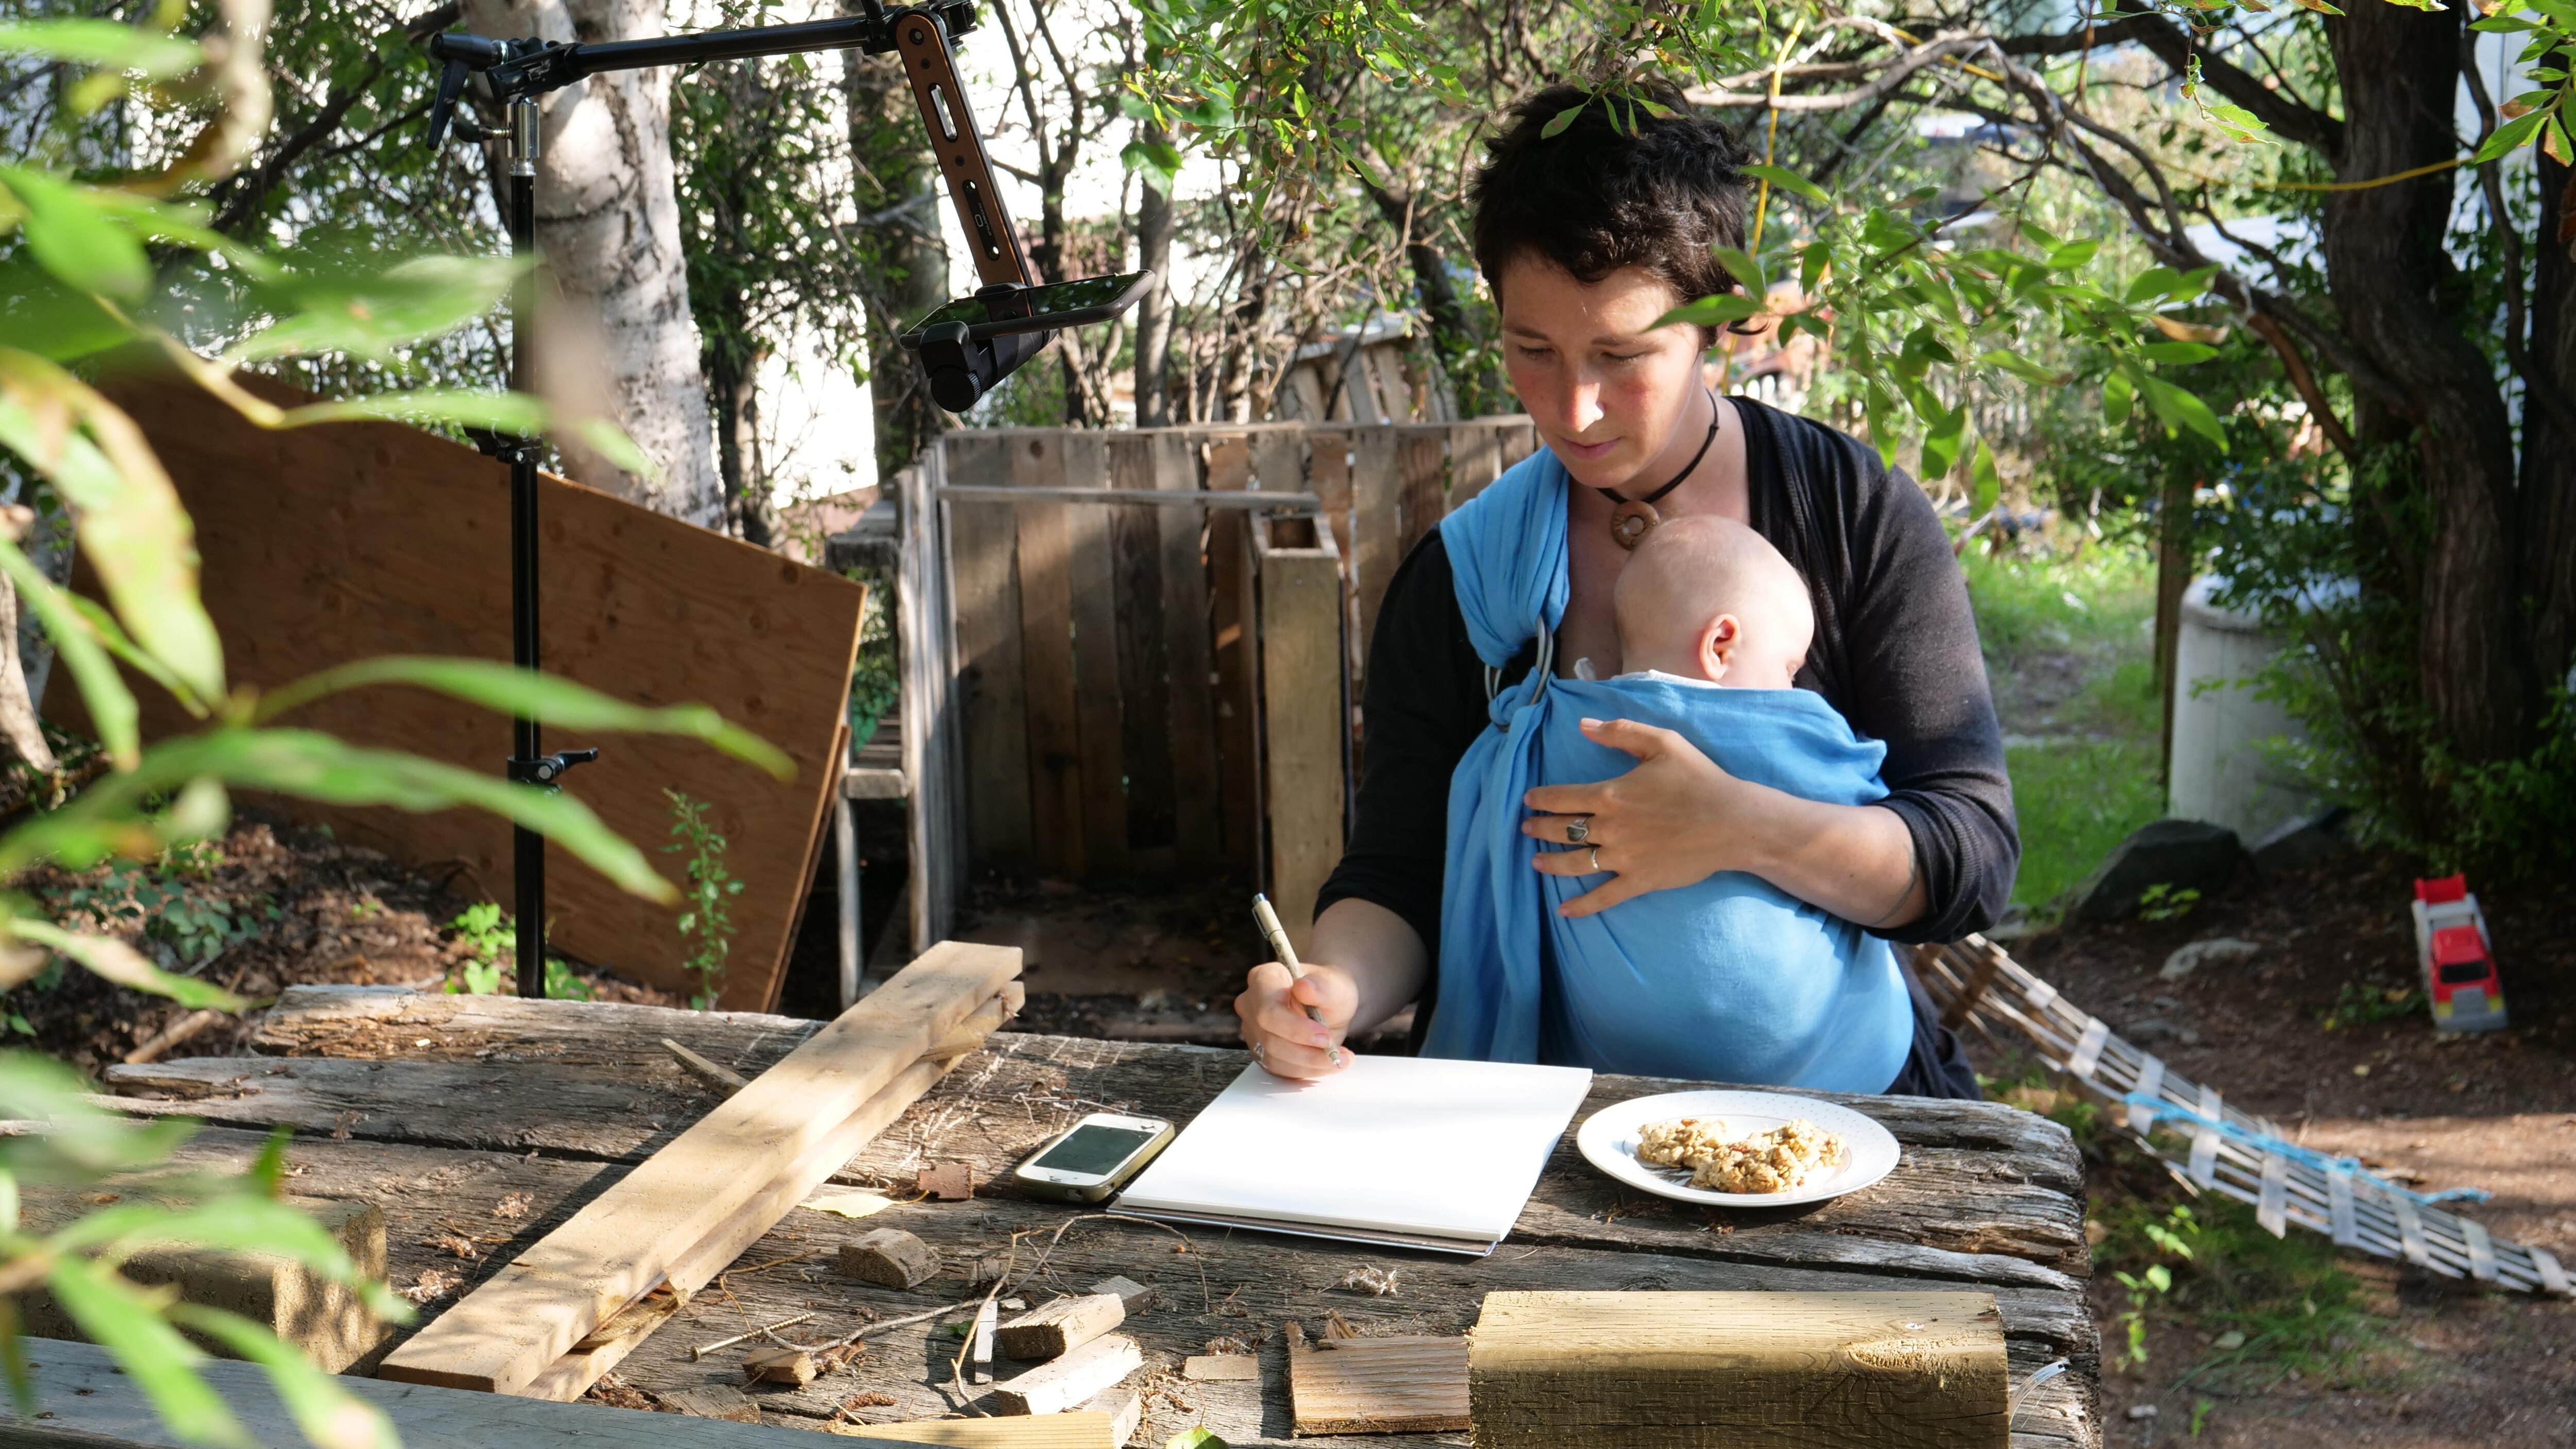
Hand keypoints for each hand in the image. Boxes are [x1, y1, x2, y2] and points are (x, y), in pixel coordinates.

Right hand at [1233, 959, 1356, 1078]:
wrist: (1328, 1005)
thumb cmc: (1328, 990)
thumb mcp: (1335, 984)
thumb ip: (1322, 985)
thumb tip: (1304, 987)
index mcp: (1263, 979)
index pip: (1267, 1009)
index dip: (1295, 1028)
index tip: (1325, 1035)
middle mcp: (1251, 1005)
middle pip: (1269, 1038)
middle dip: (1306, 1051)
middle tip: (1335, 1051)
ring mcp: (1253, 1030)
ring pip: (1274, 1058)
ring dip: (1310, 1063)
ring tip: (1339, 1058)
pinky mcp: (1261, 1051)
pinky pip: (1279, 1069)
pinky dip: (1307, 1070)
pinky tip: (1327, 1063)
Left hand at [1518, 715, 1768, 917]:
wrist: (1734, 822)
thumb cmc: (1700, 779)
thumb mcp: (1662, 743)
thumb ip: (1620, 733)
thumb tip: (1582, 725)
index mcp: (1612, 794)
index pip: (1562, 798)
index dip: (1540, 799)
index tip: (1528, 800)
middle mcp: (1611, 828)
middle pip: (1563, 830)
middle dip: (1539, 829)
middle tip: (1526, 828)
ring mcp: (1624, 857)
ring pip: (1575, 863)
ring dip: (1550, 863)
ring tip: (1535, 861)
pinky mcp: (1640, 880)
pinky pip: (1603, 897)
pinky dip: (1581, 906)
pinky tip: (1563, 910)